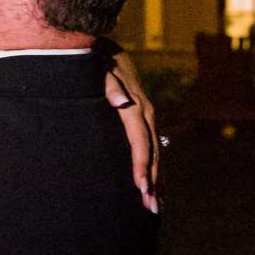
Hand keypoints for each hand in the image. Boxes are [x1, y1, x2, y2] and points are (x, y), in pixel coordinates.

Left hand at [103, 50, 163, 212]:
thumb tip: (123, 101)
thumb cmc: (97, 60)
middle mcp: (146, 113)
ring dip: (158, 180)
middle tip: (151, 207)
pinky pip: (153, 148)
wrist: (106, 47)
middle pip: (153, 152)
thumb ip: (109, 84)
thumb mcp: (100, 68)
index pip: (140, 141)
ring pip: (156, 153)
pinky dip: (155, 169)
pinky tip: (156, 186)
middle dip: (153, 181)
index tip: (140, 186)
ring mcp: (147, 117)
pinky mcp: (144, 120)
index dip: (141, 164)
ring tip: (156, 206)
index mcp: (136, 106)